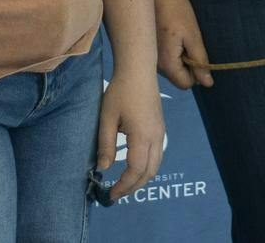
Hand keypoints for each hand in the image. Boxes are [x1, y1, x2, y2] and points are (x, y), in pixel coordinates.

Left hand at [95, 66, 165, 201]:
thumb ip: (106, 144)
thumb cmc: (120, 91)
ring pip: (156, 165)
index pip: (135, 171)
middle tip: (116, 193)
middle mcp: (156, 138)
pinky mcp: (160, 128)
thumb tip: (103, 168)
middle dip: (133, 187)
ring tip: (125, 184)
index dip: (124, 186)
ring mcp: (161, 133)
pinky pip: (158, 155)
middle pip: (149, 172)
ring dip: (142, 178)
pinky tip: (135, 166)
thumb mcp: (107, 118)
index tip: (111, 194)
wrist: (139, 70)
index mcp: (143, 137)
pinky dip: (147, 167)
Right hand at [154, 0, 212, 89]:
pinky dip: (169, 51)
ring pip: (170, 68)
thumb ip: (200, 61)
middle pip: (177, 77)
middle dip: (187, 64)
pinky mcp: (147, 49)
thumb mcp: (193, 36)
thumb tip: (208, 83)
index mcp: (166, 63)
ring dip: (178, 57)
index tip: (196, 52)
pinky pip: (162, 59)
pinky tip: (169, 34)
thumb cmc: (177, 11)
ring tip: (178, 35)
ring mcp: (149, 57)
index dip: (196, 72)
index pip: (186, 84)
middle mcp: (154, 64)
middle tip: (187, 41)